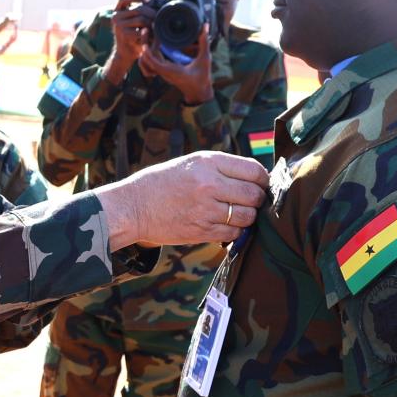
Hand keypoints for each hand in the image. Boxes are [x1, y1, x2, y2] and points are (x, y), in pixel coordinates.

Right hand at [98, 151, 269, 248]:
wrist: (133, 207)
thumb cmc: (162, 183)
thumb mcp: (190, 164)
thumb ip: (221, 168)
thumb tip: (256, 179)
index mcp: (208, 162)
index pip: (254, 171)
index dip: (263, 180)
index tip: (260, 185)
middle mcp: (209, 184)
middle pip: (254, 195)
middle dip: (256, 201)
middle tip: (247, 203)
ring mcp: (206, 209)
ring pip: (247, 216)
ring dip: (246, 218)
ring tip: (234, 214)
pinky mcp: (201, 230)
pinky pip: (233, 233)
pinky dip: (233, 232)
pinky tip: (223, 226)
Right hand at [104, 0, 148, 82]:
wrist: (127, 51)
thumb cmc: (135, 31)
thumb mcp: (137, 15)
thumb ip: (145, 0)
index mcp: (118, 9)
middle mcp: (115, 16)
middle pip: (138, 9)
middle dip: (152, 12)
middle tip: (159, 17)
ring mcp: (118, 26)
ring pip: (141, 19)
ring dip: (152, 23)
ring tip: (156, 27)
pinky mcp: (124, 36)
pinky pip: (141, 30)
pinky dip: (149, 32)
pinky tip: (152, 35)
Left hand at [137, 22, 212, 103]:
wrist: (199, 93)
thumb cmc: (202, 78)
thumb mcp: (205, 59)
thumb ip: (204, 43)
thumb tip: (205, 26)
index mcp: (169, 70)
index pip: (151, 61)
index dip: (147, 49)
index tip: (149, 35)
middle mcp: (163, 71)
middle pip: (146, 59)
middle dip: (144, 44)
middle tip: (147, 30)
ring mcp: (162, 72)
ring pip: (147, 61)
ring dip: (146, 48)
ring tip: (150, 35)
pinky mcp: (164, 71)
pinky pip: (152, 61)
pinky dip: (151, 52)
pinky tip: (156, 42)